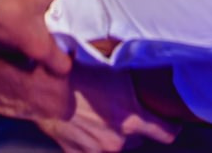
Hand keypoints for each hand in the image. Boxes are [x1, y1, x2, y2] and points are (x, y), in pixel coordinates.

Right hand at [40, 68, 180, 151]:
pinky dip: (91, 140)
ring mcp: (97, 150)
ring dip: (113, 133)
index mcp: (131, 119)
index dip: (170, 126)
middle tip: (123, 107)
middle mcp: (118, 140)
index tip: (169, 120)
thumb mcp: (113, 67)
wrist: (41, 87)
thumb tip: (152, 66)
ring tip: (100, 113)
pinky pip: (93, 150)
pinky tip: (84, 123)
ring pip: (116, 145)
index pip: (167, 134)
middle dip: (134, 126)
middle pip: (139, 138)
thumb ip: (134, 79)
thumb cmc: (75, 72)